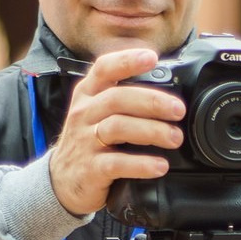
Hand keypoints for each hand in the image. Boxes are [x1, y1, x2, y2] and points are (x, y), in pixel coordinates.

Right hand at [48, 47, 184, 215]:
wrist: (61, 181)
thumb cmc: (87, 142)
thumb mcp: (96, 113)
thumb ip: (122, 98)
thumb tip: (167, 91)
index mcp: (87, 94)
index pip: (104, 69)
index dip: (127, 61)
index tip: (152, 58)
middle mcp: (84, 113)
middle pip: (117, 98)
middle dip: (152, 101)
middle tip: (179, 110)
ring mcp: (84, 141)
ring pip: (117, 127)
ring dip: (152, 131)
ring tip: (175, 138)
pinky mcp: (90, 169)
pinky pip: (116, 163)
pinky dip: (141, 164)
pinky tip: (160, 166)